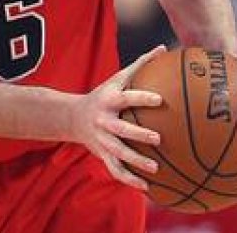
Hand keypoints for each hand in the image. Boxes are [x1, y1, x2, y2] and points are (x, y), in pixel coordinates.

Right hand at [67, 45, 165, 189]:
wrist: (72, 117)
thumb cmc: (103, 95)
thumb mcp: (117, 78)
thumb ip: (140, 65)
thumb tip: (163, 48)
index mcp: (109, 101)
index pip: (126, 98)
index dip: (142, 98)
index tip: (160, 99)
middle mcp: (104, 121)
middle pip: (121, 130)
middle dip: (138, 135)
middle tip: (158, 139)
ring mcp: (102, 140)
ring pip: (118, 153)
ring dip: (136, 162)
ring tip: (156, 169)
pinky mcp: (102, 155)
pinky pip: (116, 170)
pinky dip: (130, 180)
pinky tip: (148, 188)